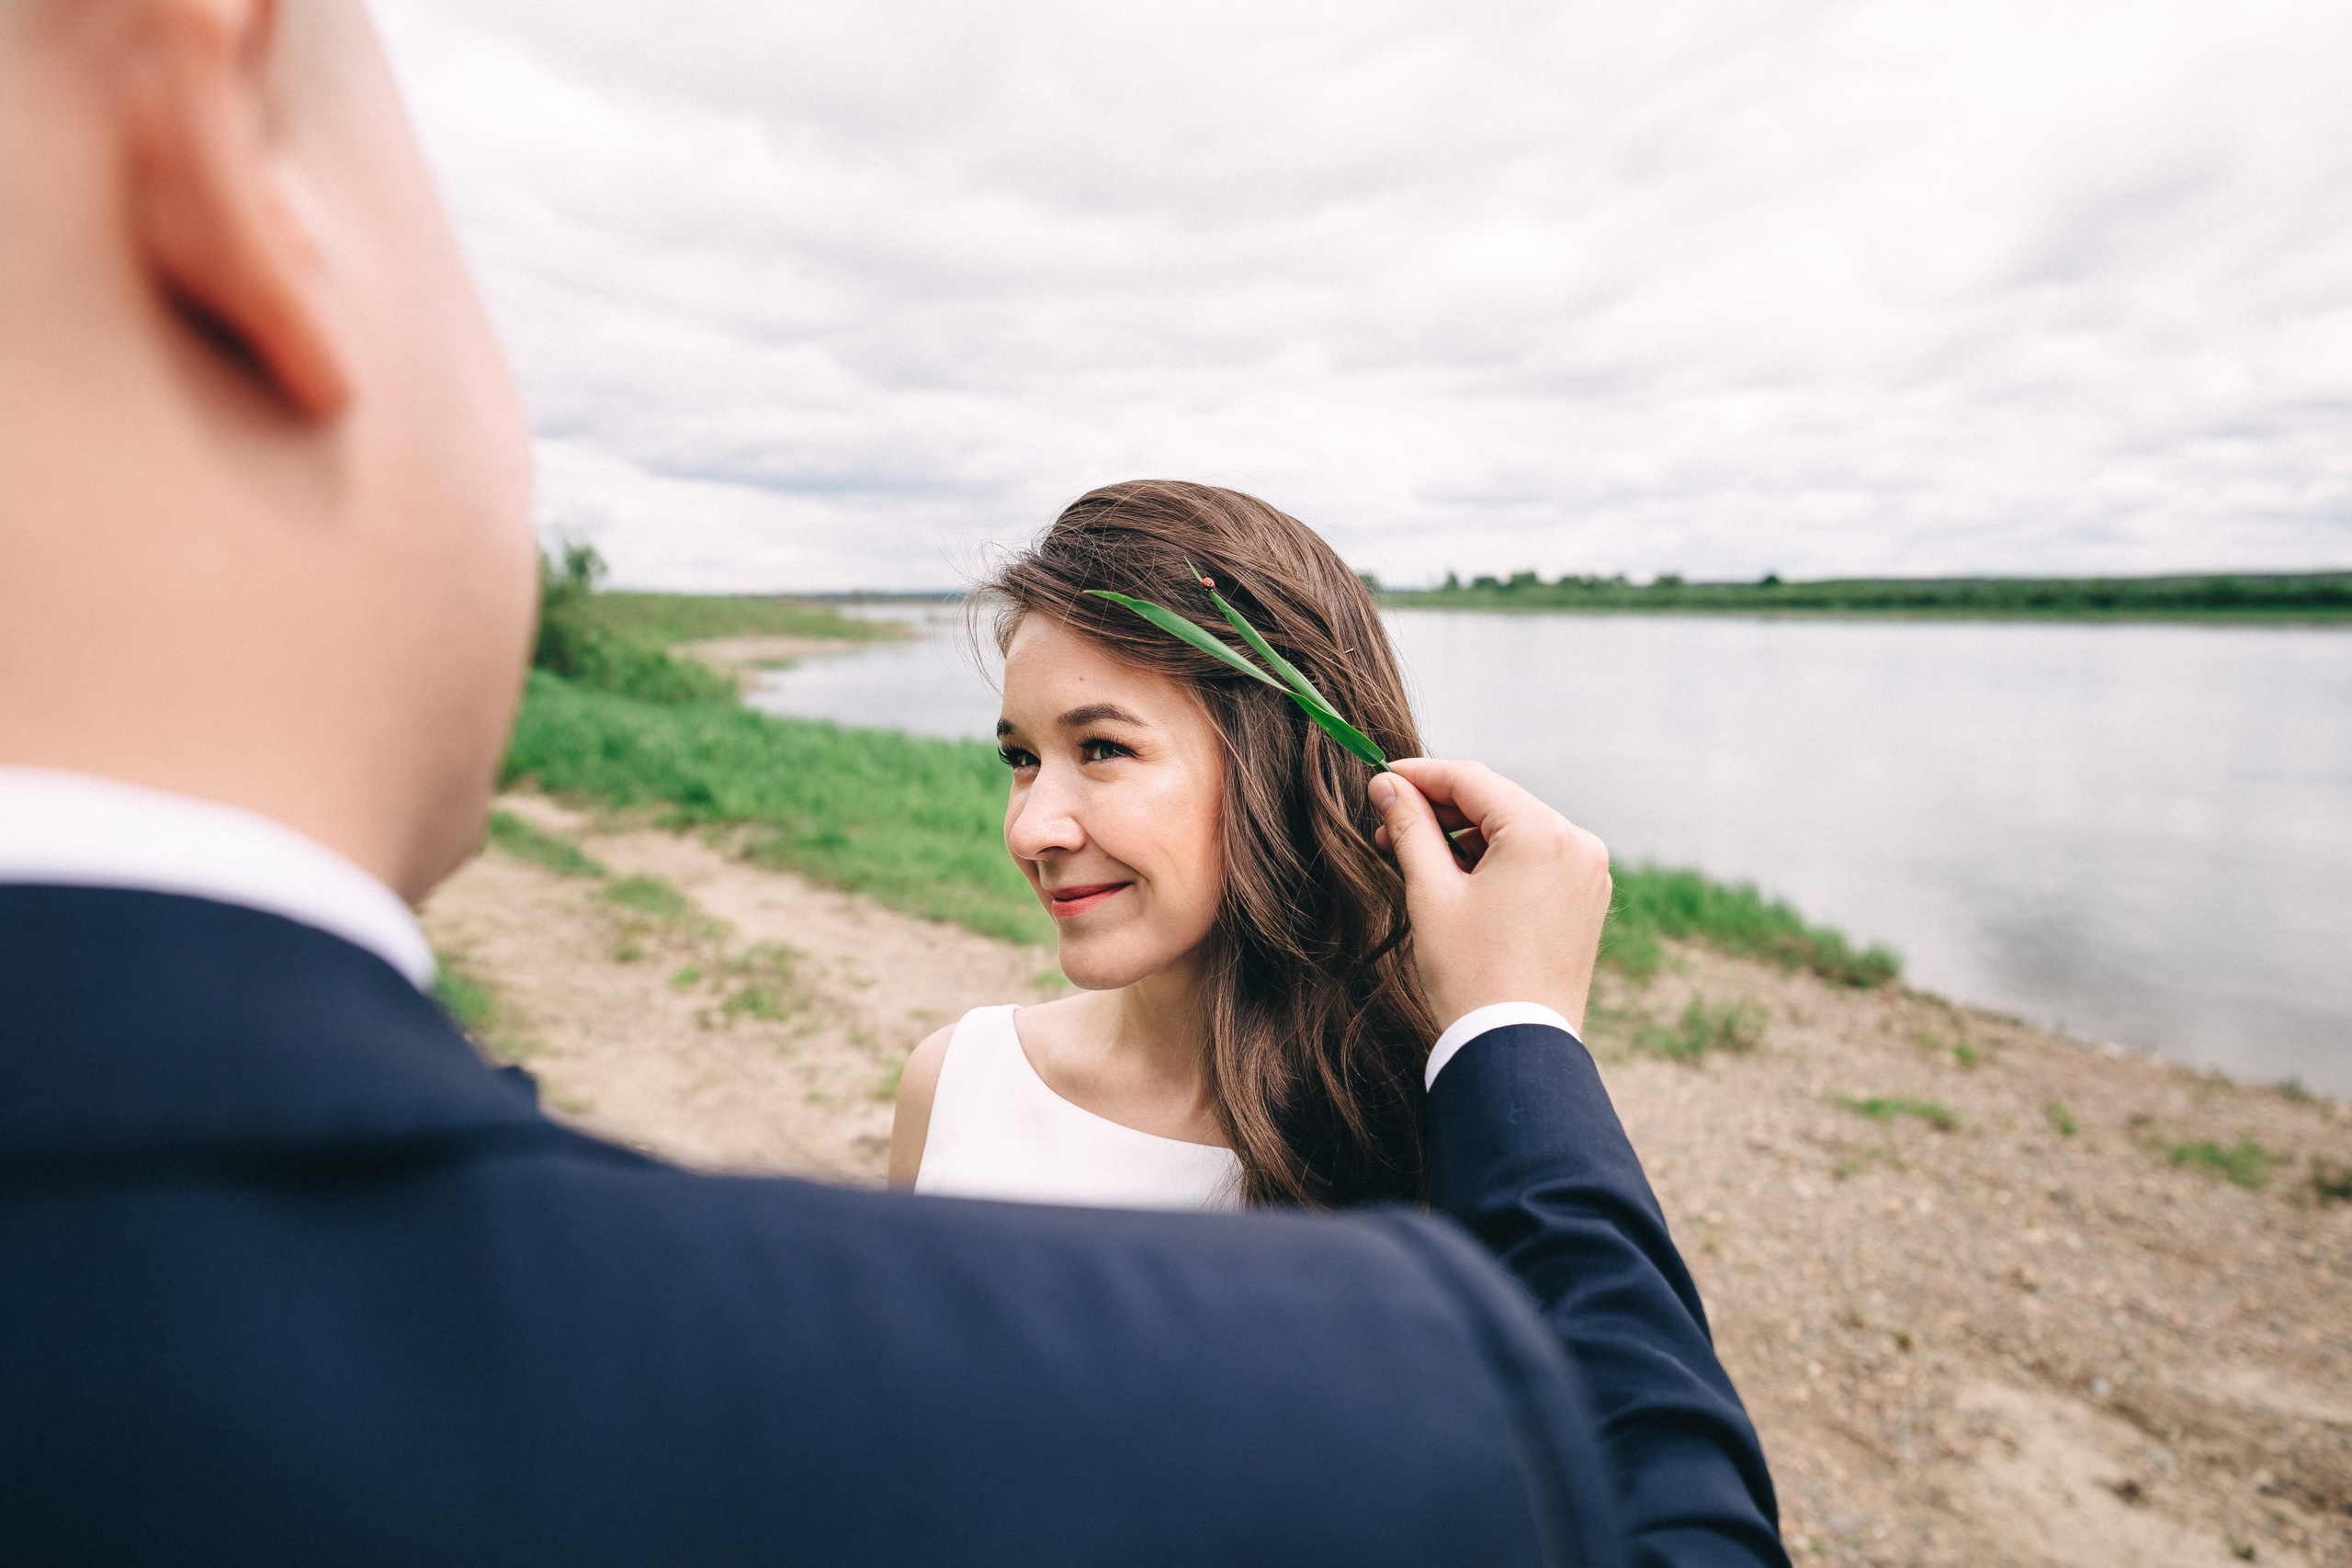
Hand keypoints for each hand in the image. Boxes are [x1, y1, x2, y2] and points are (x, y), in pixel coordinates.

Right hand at [1369, 759, 1611, 1035]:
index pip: (1471, 780)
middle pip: (1495, 802)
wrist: (1517, 1047)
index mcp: (1542, 833)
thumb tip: (1387, 787)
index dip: (1419, 776)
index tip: (1380, 780)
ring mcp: (1588, 871)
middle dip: (1439, 811)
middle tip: (1387, 828)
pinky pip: (1536, 858)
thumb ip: (1409, 828)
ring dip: (1466, 837)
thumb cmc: (1471, 975)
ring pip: (1515, 830)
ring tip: (1416, 860)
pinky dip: (1497, 860)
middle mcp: (1576, 842)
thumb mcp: (1430, 893)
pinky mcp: (1587, 898)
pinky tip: (1458, 880)